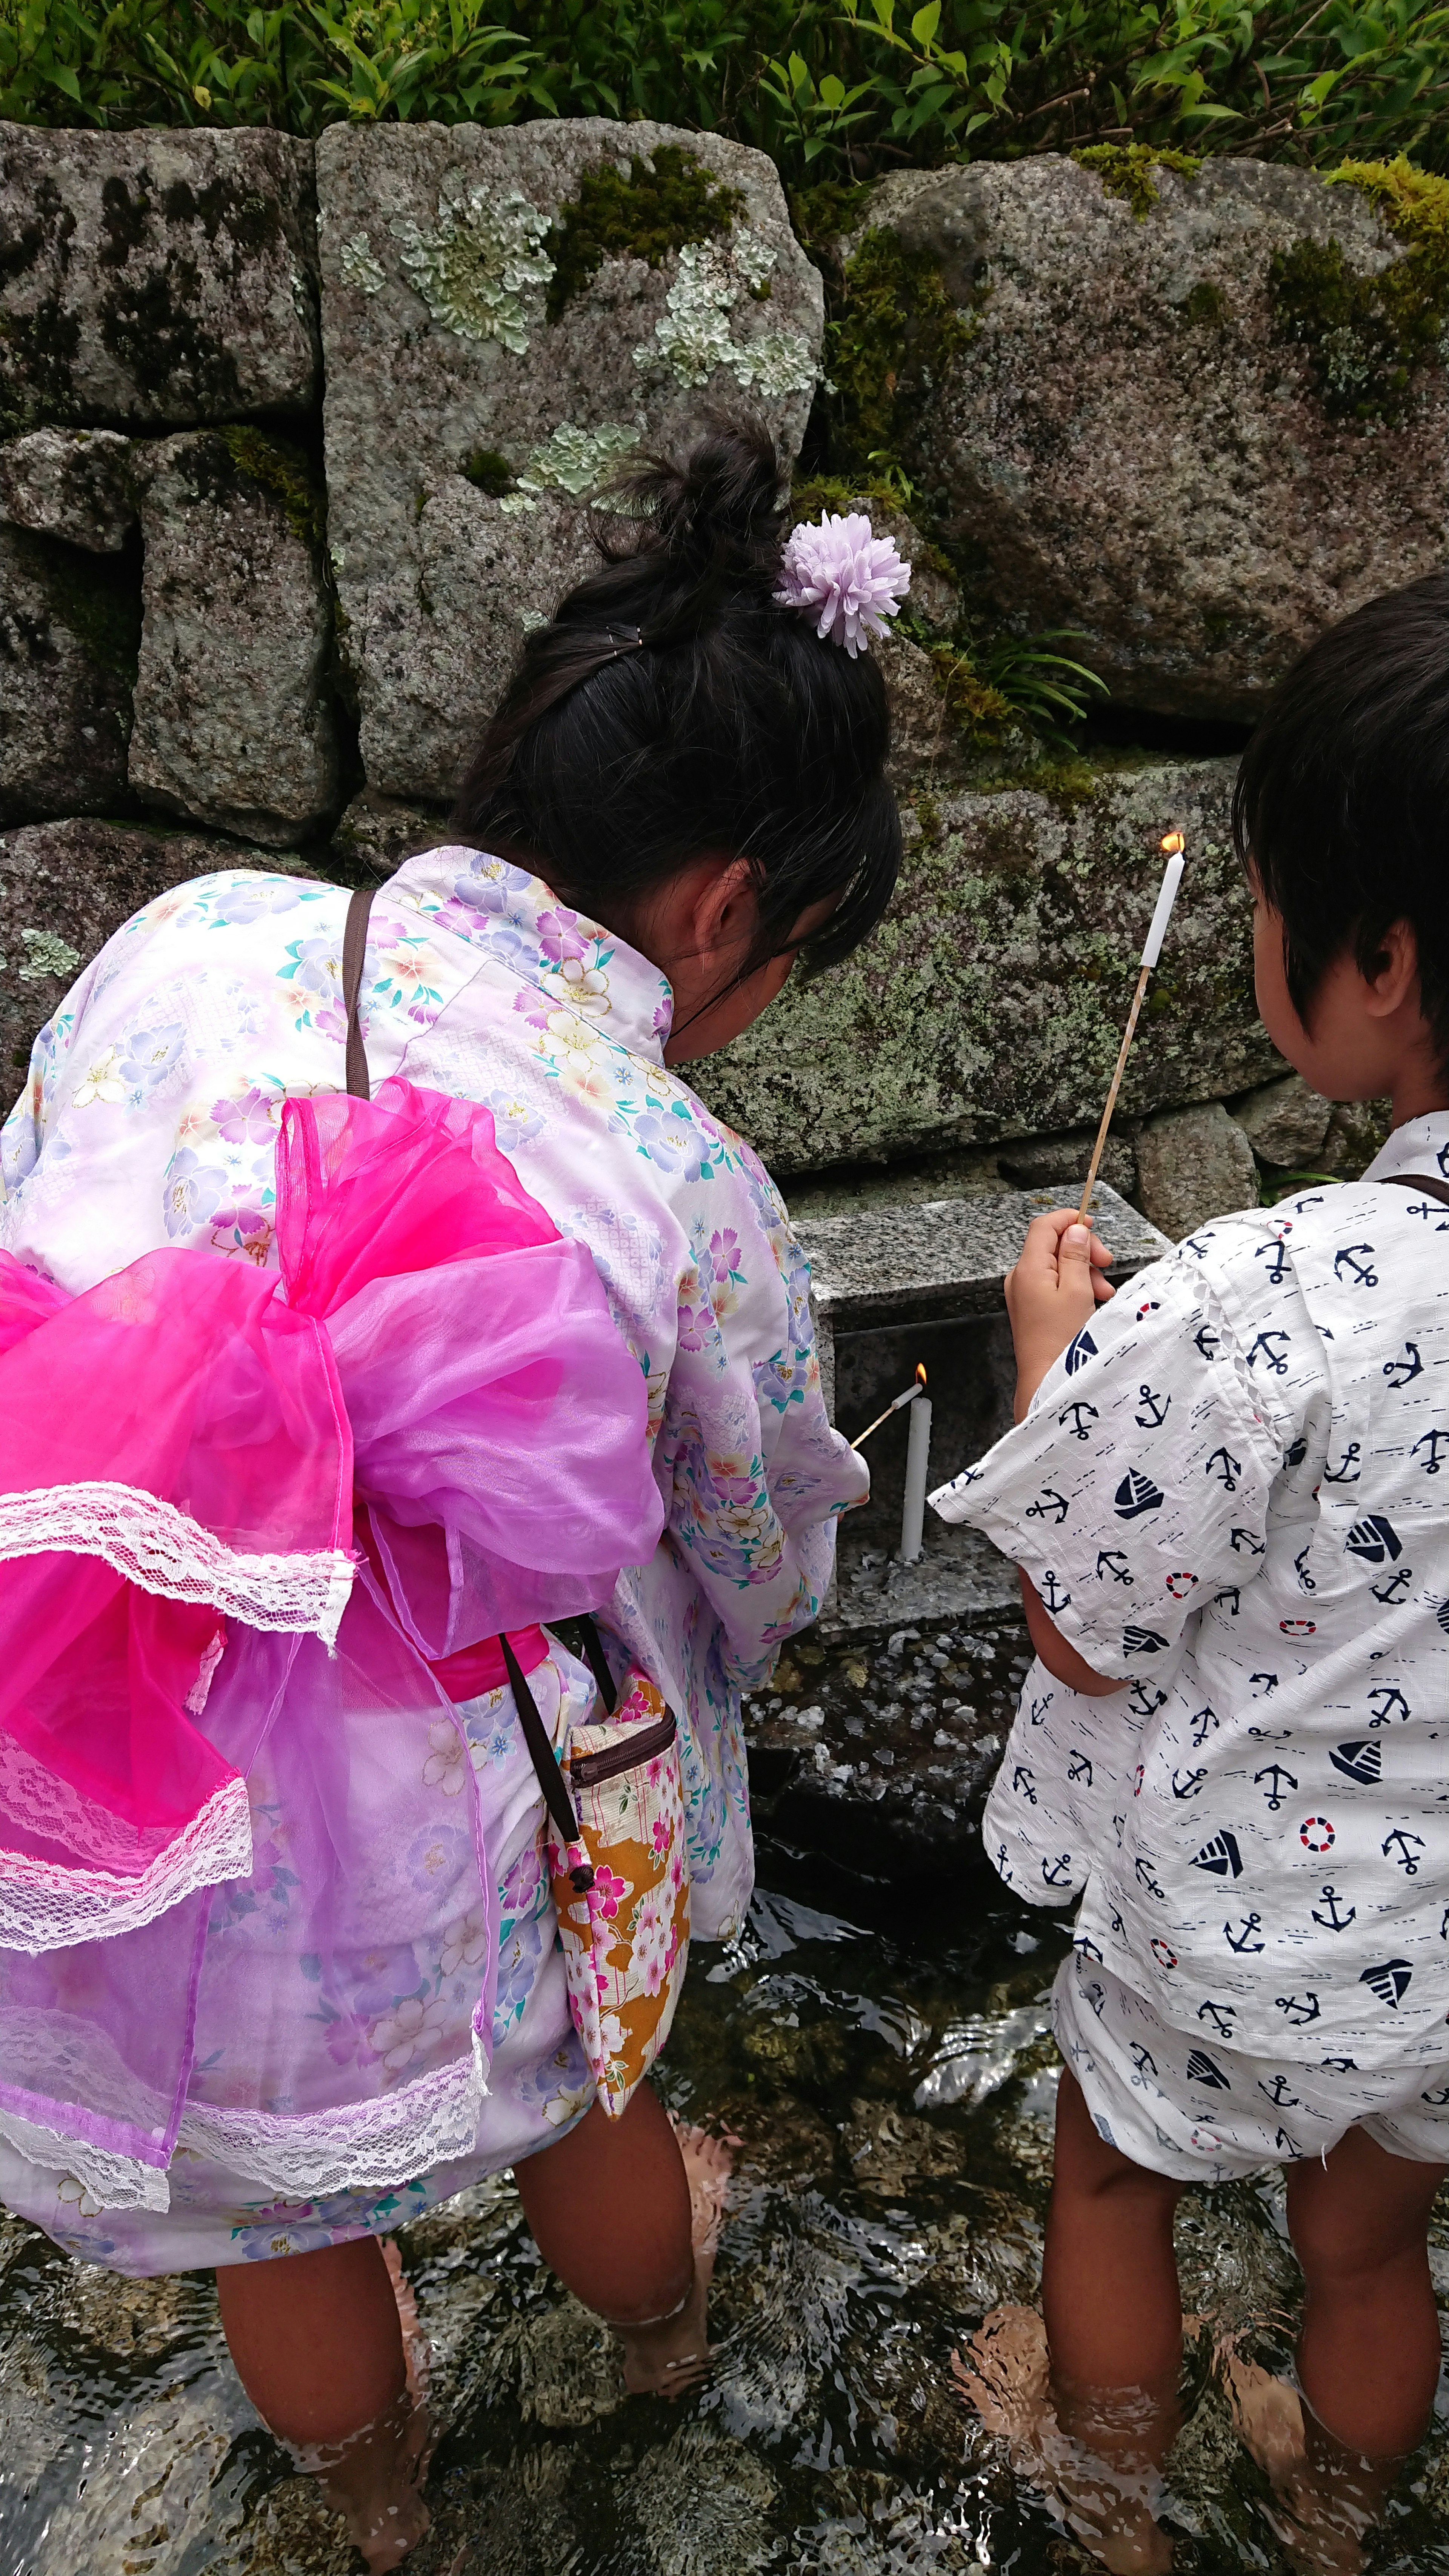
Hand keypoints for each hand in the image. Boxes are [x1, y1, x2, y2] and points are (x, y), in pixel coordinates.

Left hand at [1004, 1210, 1114, 1421]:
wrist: (1046, 1379)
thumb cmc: (1062, 1339)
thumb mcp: (1077, 1290)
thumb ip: (1075, 1255)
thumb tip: (1075, 1229)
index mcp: (1028, 1268)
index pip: (1044, 1226)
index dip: (1069, 1219)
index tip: (1093, 1224)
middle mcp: (1021, 1277)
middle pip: (1053, 1244)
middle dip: (1083, 1249)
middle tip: (1106, 1263)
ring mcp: (1025, 1293)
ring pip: (1058, 1265)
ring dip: (1084, 1271)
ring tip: (1104, 1291)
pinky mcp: (1032, 1307)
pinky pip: (1055, 1285)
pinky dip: (1075, 1286)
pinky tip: (1093, 1299)